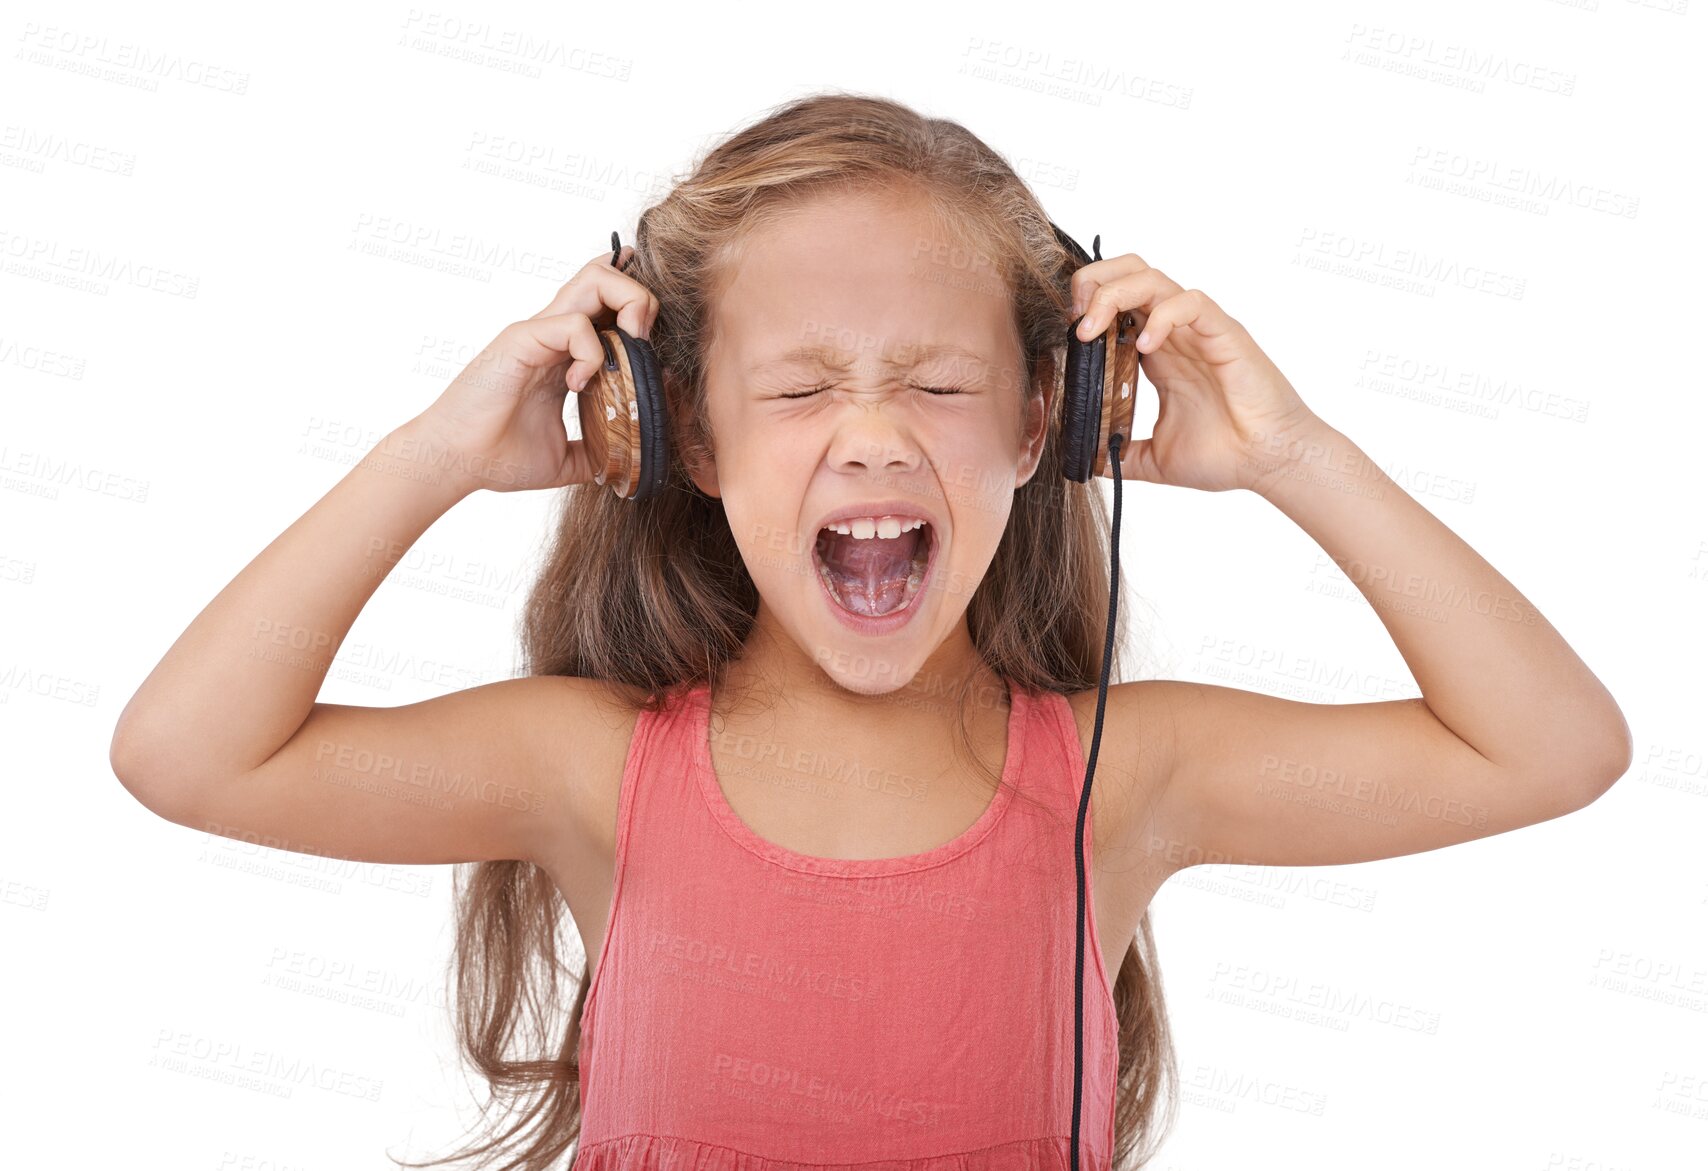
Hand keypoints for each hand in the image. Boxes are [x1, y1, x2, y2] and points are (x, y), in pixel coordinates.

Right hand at [411, 244, 660, 493]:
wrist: (455, 463)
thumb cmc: (499, 456)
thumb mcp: (567, 459)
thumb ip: (599, 452)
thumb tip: (628, 466)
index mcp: (565, 354)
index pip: (609, 305)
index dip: (640, 311)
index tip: (655, 351)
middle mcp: (554, 334)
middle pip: (608, 277)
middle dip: (642, 298)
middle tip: (646, 342)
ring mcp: (538, 332)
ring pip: (596, 280)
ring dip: (627, 306)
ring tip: (629, 347)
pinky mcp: (522, 340)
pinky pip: (575, 324)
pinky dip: (593, 353)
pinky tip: (580, 385)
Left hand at [1071, 254, 1317, 493]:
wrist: (1270, 462)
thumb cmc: (1226, 455)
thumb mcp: (1155, 459)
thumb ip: (1120, 455)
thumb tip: (1087, 463)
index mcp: (1157, 353)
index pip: (1116, 304)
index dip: (1086, 307)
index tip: (1067, 336)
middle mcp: (1175, 333)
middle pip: (1130, 272)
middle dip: (1093, 283)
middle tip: (1075, 319)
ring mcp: (1199, 330)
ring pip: (1153, 278)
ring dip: (1113, 294)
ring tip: (1091, 329)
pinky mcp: (1224, 333)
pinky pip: (1190, 302)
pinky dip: (1161, 316)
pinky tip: (1145, 347)